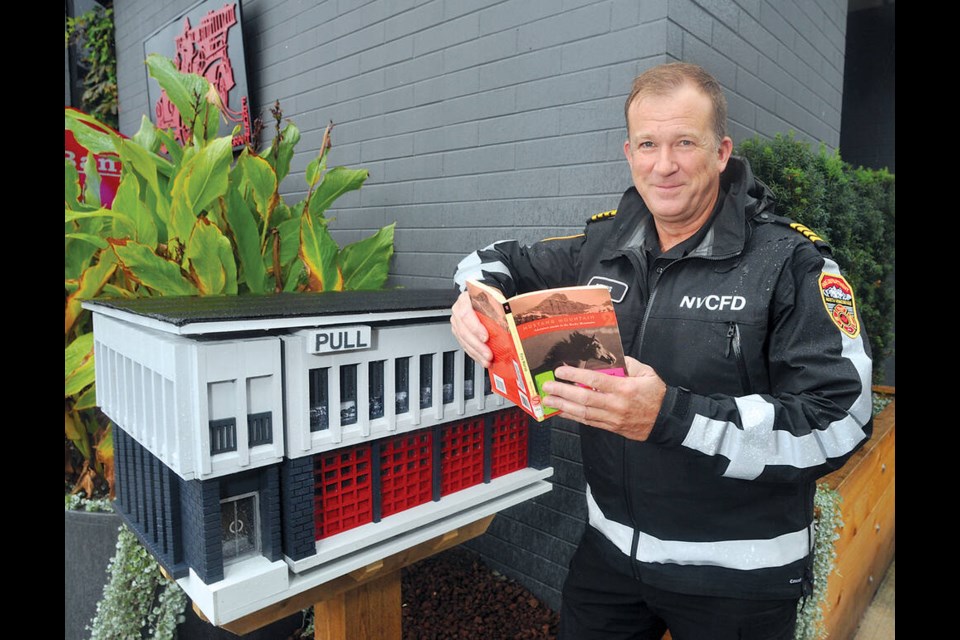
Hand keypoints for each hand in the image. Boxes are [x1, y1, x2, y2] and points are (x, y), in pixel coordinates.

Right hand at [450, 290, 491, 367]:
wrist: (483, 295)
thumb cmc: (487, 296)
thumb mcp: (492, 298)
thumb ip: (496, 309)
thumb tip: (509, 323)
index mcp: (465, 300)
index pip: (466, 315)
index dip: (475, 328)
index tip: (486, 337)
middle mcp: (458, 311)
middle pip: (464, 331)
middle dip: (477, 345)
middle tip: (488, 354)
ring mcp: (457, 323)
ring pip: (463, 340)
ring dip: (476, 353)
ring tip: (486, 360)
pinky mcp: (458, 332)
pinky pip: (464, 345)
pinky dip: (474, 354)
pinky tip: (481, 359)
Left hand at [541, 356, 666, 439]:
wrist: (666, 419)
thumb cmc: (656, 394)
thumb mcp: (647, 372)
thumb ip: (628, 363)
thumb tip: (611, 357)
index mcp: (625, 388)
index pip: (596, 380)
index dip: (576, 376)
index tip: (561, 371)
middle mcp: (616, 404)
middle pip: (585, 398)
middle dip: (563, 392)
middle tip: (547, 387)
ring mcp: (613, 418)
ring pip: (584, 412)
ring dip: (563, 406)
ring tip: (548, 400)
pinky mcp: (611, 427)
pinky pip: (589, 422)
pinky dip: (573, 417)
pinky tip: (561, 412)